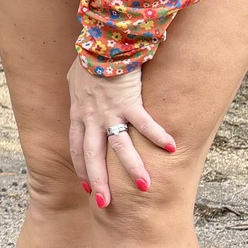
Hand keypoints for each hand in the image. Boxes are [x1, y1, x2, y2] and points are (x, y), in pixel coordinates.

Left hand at [66, 59, 176, 207]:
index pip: (77, 150)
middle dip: (99, 183)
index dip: (82, 170)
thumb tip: (79, 92)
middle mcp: (92, 118)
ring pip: (119, 147)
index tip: (87, 188)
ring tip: (144, 187)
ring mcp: (110, 111)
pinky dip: (158, 136)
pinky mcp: (129, 101)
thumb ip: (79, 92)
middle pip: (93, 157)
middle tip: (105, 205)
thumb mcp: (75, 79)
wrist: (100, 42)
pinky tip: (171, 149)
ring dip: (132, 169)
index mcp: (78, 115)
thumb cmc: (89, 56)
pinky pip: (145, 124)